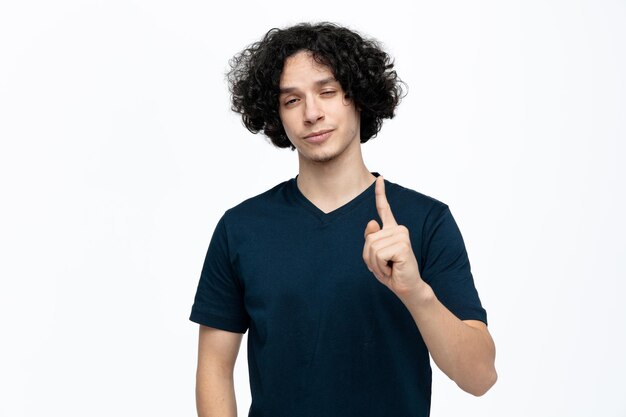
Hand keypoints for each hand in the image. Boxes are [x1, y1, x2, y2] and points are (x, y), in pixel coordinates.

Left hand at [363, 176, 423, 296]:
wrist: (406, 286)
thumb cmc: (391, 271)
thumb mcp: (374, 256)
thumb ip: (371, 239)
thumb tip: (372, 222)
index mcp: (392, 229)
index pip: (384, 208)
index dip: (380, 193)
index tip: (380, 178)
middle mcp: (398, 229)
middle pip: (369, 238)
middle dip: (370, 257)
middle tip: (385, 265)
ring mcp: (402, 235)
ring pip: (372, 247)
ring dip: (375, 263)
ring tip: (388, 267)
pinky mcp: (403, 245)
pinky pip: (378, 254)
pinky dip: (380, 266)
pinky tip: (392, 268)